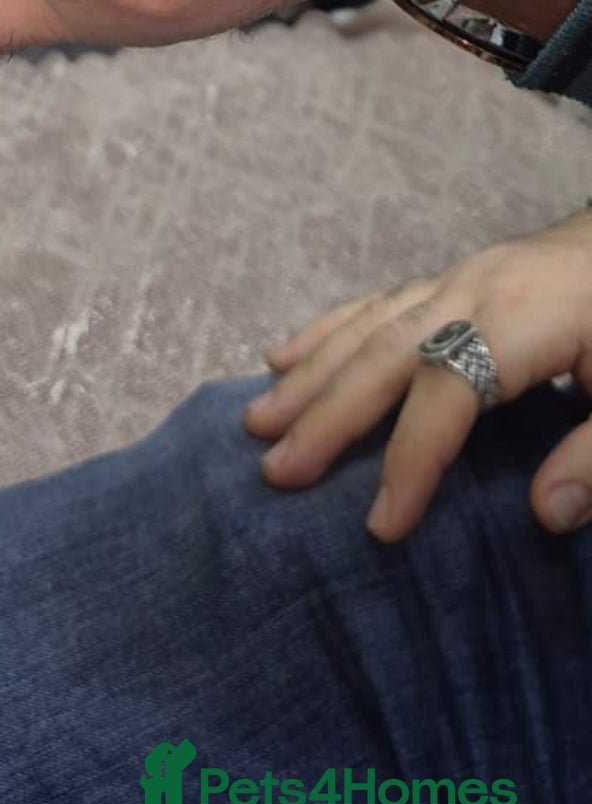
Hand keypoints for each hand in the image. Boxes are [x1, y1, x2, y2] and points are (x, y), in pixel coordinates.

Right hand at [245, 210, 591, 539]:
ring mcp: (457, 278)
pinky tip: (283, 356)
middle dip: (328, 414)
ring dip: (311, 374)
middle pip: (388, 353)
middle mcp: (474, 290)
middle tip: (275, 471)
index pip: (452, 390)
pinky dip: (325, 330)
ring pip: (370, 325)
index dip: (414, 456)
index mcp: (523, 318)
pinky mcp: (452, 279)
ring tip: (258, 421)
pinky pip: (376, 303)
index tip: (381, 525)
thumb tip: (544, 514)